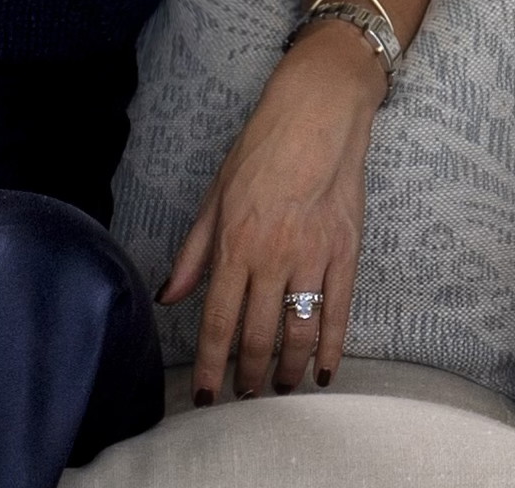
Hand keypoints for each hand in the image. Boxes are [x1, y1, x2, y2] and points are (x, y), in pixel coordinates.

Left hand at [155, 20, 382, 402]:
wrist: (315, 118)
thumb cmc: (259, 152)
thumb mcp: (214, 196)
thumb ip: (194, 251)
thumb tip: (169, 295)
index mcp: (234, 243)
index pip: (217, 319)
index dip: (211, 363)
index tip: (206, 395)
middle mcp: (270, 258)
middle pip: (258, 335)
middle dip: (250, 374)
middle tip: (246, 396)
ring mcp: (311, 258)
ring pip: (298, 333)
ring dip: (289, 370)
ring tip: (281, 388)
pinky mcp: (345, 255)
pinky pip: (338, 314)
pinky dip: (331, 349)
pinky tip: (323, 371)